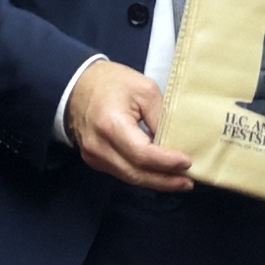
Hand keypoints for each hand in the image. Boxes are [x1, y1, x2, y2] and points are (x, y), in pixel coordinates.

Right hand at [63, 62, 192, 190]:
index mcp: (110, 124)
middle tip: (188, 182)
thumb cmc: (111, 82)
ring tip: (179, 181)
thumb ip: (159, 117)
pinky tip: (158, 174)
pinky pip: (122, 173)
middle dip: (164, 180)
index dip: (165, 162)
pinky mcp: (94, 160)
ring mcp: (94, 156)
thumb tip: (174, 143)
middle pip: (135, 173)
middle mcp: (99, 146)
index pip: (141, 154)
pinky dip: (142, 175)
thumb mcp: (143, 89)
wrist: (76, 85)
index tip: (187, 162)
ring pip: (129, 177)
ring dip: (155, 181)